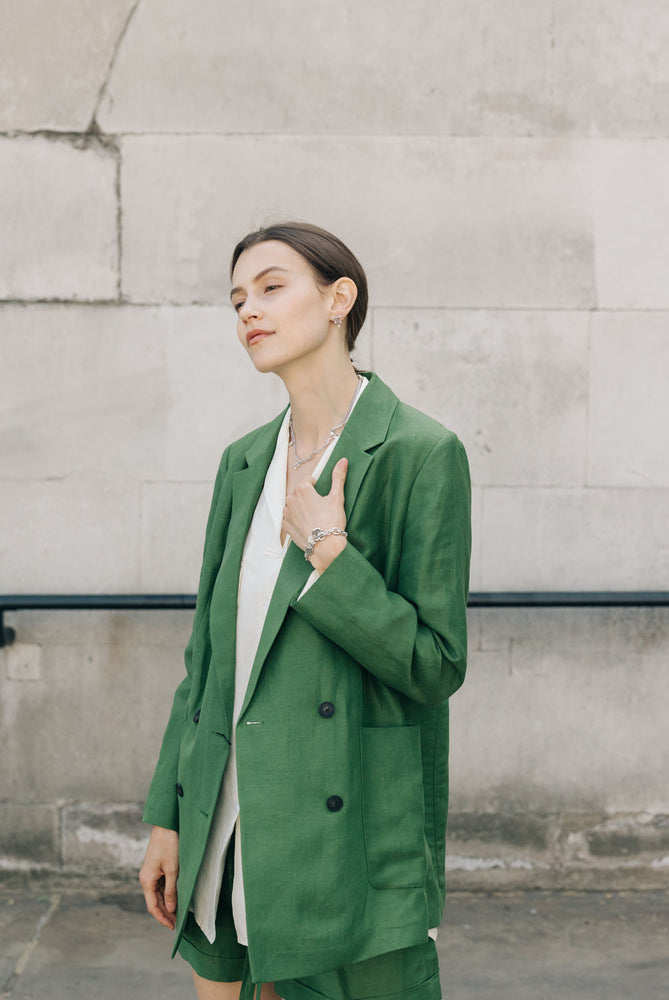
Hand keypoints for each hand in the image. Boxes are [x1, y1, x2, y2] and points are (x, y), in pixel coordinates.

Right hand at [139, 825, 178, 928]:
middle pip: (155, 901)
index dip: (162, 918)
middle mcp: (146, 878)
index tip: (173, 927)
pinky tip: (176, 897)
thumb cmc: (169, 844)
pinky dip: (167, 893)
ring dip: (167, 904)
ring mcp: (150, 873)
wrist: (166, 825)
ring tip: (179, 913)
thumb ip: (171, 890)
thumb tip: (170, 909)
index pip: (153, 906)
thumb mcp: (173, 869)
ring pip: (158, 894)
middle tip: (178, 923)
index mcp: (147, 880)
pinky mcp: (155, 867)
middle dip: (165, 913)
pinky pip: (160, 885)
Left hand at [283, 457, 347, 571]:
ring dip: (301, 508)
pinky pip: (289, 518)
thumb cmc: (332, 521)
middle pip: (299, 492)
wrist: (325, 547)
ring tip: (314, 518)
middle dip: (308, 497)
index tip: (323, 496)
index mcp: (302, 489)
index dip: (316, 486)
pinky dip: (296, 519)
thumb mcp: (337, 497)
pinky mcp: (285, 526)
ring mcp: (286, 513)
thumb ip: (338, 477)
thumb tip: (343, 460)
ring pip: (294, 505)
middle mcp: (290, 499)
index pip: (307, 479)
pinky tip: (307, 525)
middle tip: (320, 508)